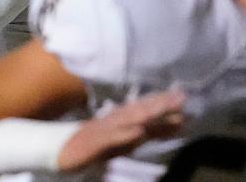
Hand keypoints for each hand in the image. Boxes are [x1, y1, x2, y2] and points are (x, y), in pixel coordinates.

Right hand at [57, 90, 185, 171]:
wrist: (60, 149)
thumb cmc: (95, 144)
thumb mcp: (126, 141)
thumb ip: (148, 133)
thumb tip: (173, 125)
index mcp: (124, 117)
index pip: (147, 108)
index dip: (165, 103)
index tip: (185, 97)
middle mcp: (117, 118)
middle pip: (142, 109)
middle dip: (162, 103)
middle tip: (182, 98)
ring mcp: (106, 128)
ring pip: (129, 118)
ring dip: (147, 112)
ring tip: (165, 108)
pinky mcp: (95, 140)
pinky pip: (112, 137)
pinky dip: (125, 134)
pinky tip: (138, 131)